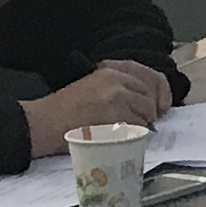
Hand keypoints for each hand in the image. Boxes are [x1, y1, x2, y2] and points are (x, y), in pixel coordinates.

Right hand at [24, 60, 170, 155]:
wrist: (43, 122)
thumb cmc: (64, 111)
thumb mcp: (92, 87)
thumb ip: (118, 88)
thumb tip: (147, 101)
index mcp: (109, 70)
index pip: (148, 74)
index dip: (160, 90)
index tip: (162, 104)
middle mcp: (115, 79)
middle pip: (150, 93)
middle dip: (152, 110)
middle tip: (147, 123)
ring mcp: (116, 96)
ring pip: (147, 110)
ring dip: (143, 123)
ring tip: (126, 130)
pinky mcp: (115, 114)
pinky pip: (138, 125)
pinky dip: (134, 133)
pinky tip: (120, 136)